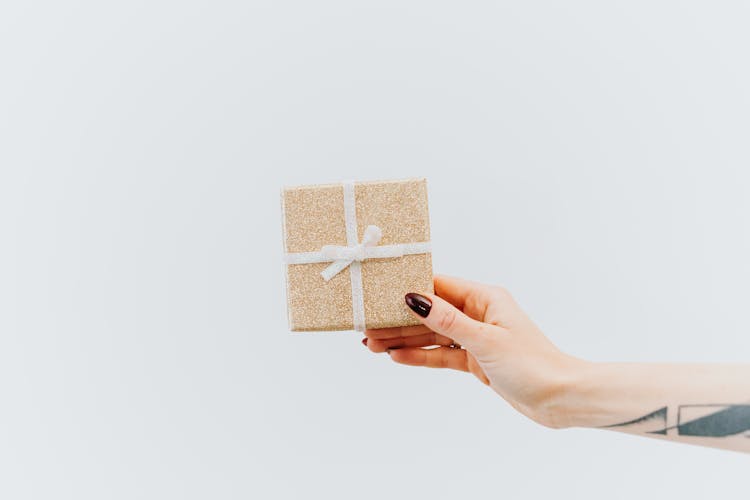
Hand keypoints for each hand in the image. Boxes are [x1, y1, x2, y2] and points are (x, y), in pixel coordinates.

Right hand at [364, 275, 583, 427]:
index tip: (379, 293)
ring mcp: (476, 338)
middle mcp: (478, 314)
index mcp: (485, 298)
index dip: (407, 289)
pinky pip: (441, 354)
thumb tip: (415, 298)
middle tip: (367, 326)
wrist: (560, 399)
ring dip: (404, 340)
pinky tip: (396, 357)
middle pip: (430, 312)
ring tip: (372, 344)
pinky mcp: (476, 360)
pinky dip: (420, 356)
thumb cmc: (533, 364)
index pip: (438, 286)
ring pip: (432, 335)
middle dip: (399, 320)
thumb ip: (448, 320)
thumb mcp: (485, 340)